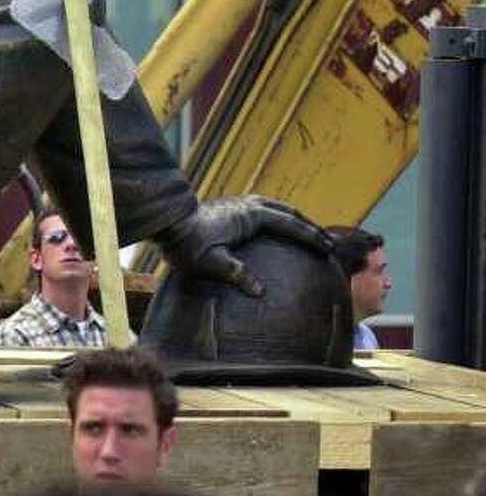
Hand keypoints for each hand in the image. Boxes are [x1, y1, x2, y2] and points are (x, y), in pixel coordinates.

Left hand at [159, 196, 332, 297]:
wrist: (166, 223)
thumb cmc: (187, 245)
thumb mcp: (210, 262)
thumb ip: (235, 274)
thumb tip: (259, 291)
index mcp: (252, 216)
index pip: (291, 224)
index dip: (312, 237)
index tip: (329, 248)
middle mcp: (249, 205)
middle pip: (290, 213)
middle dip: (310, 227)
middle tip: (328, 243)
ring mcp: (241, 203)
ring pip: (278, 209)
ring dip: (296, 221)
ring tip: (309, 235)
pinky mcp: (232, 207)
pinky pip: (265, 210)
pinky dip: (280, 218)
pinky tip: (278, 231)